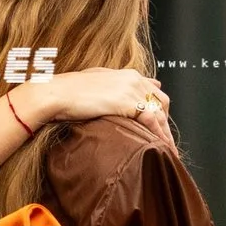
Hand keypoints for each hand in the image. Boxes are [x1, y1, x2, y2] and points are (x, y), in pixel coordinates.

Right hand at [24, 67, 170, 136]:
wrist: (56, 93)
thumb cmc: (68, 91)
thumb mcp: (94, 83)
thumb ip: (112, 87)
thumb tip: (118, 94)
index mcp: (128, 75)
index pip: (153, 91)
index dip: (159, 109)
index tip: (161, 124)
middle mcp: (134, 79)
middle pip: (161, 102)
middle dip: (165, 122)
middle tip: (165, 141)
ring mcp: (133, 89)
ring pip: (160, 113)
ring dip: (166, 133)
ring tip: (169, 151)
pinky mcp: (129, 102)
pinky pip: (152, 121)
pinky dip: (159, 135)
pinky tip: (161, 148)